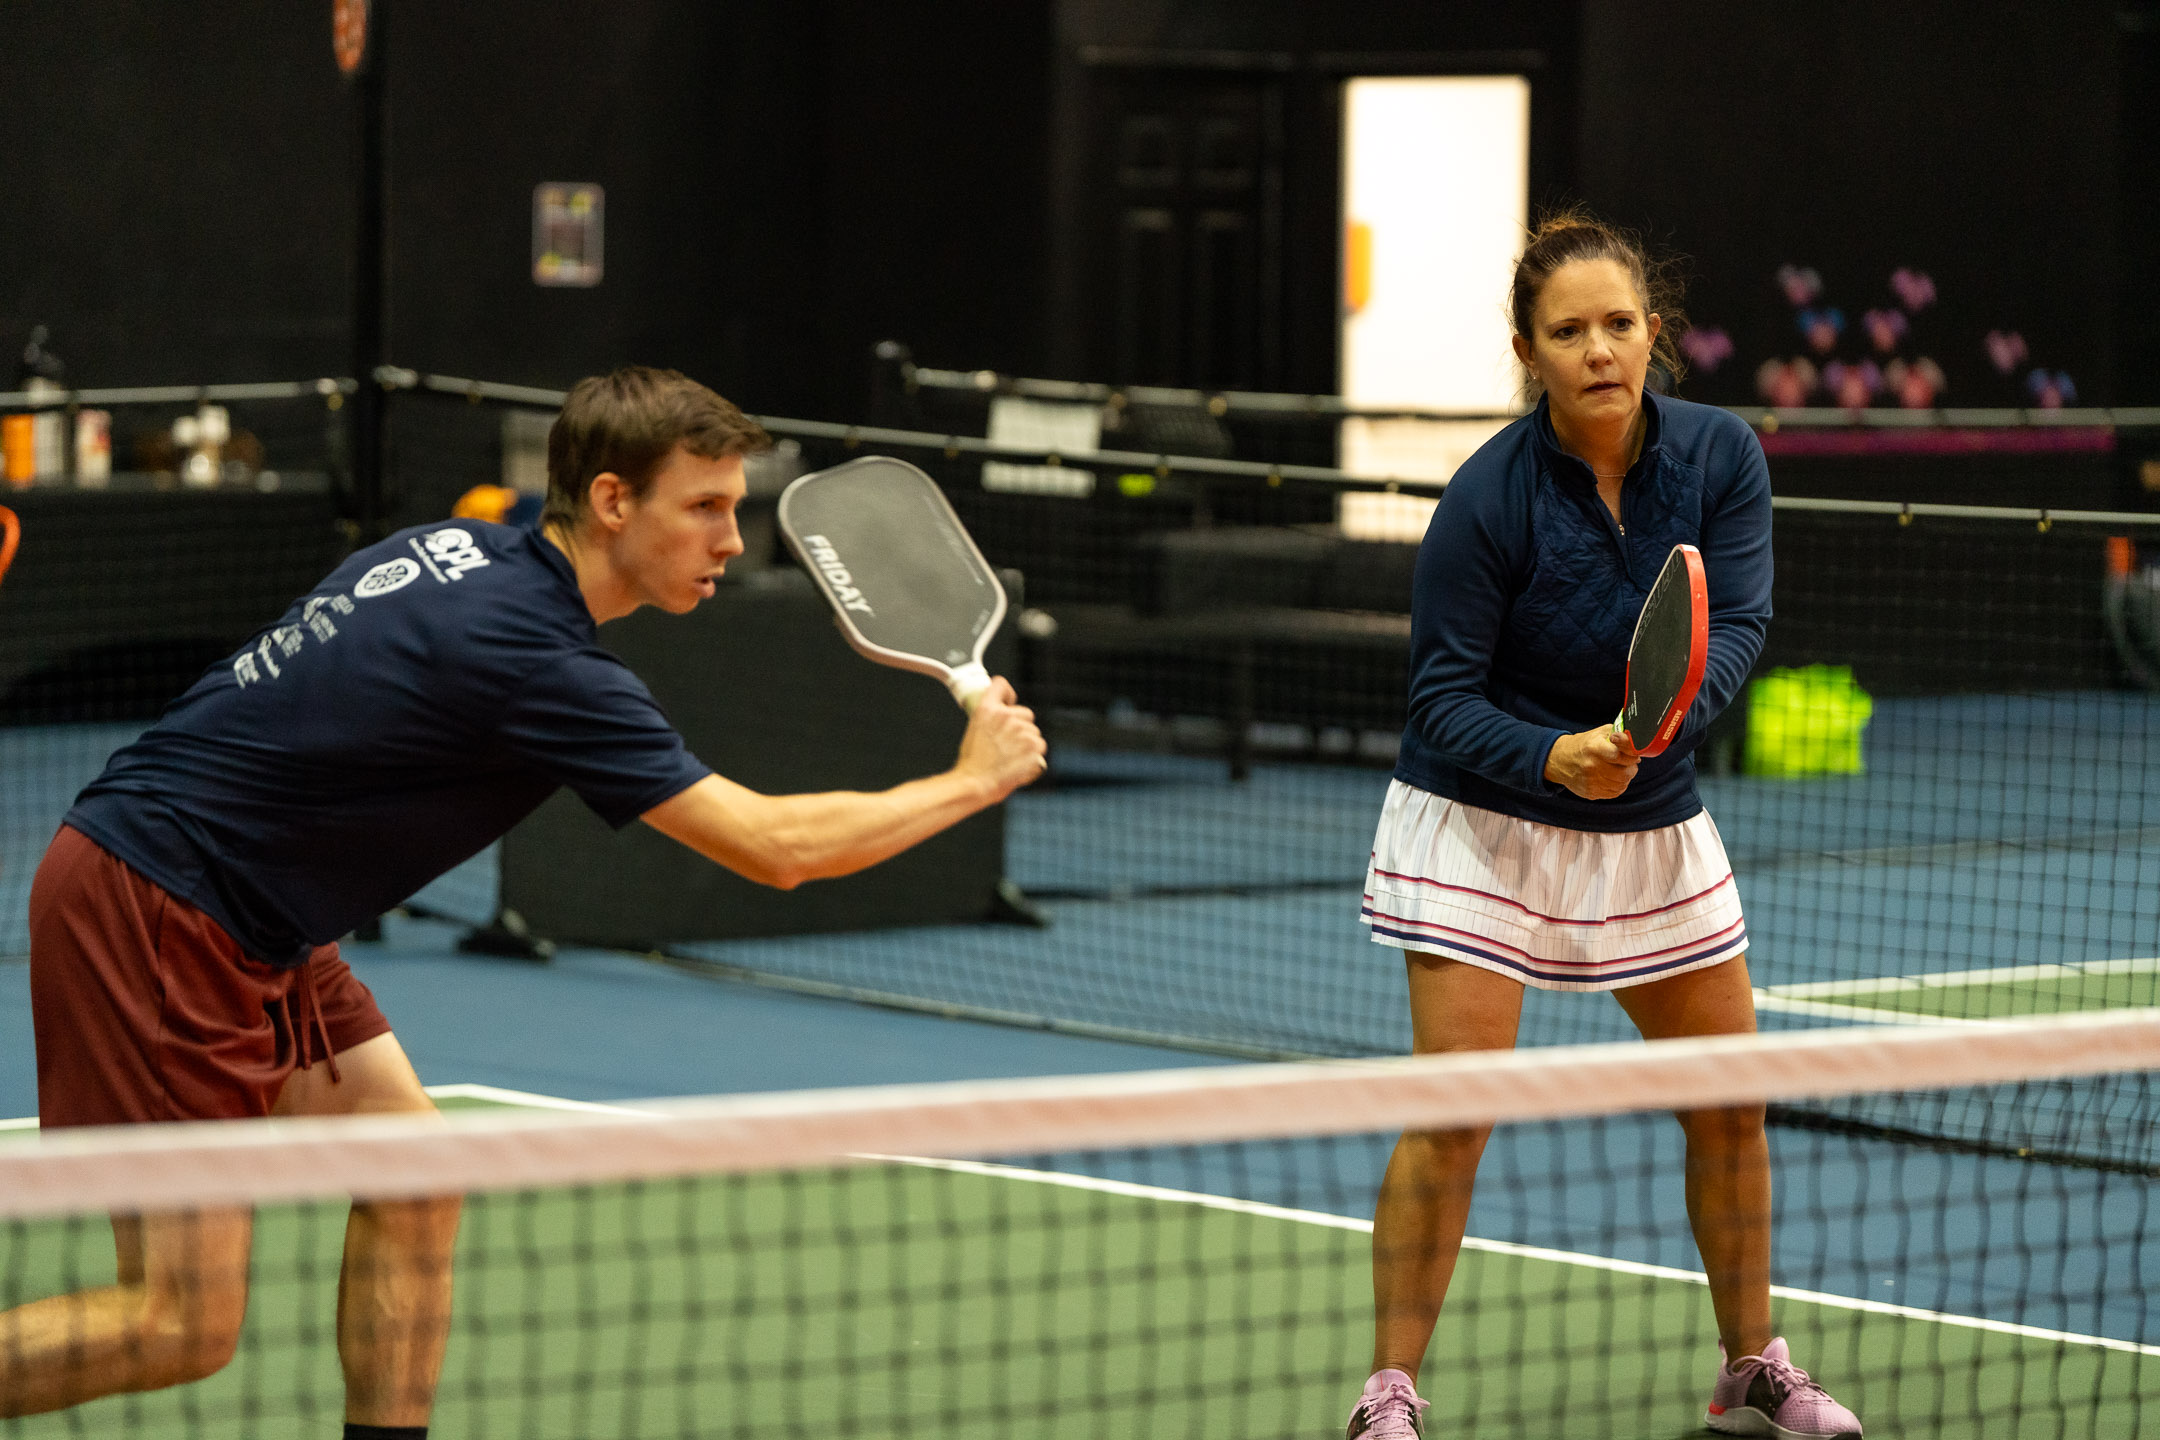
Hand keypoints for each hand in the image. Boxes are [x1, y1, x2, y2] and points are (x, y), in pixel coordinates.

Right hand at [956, 676, 1047, 799]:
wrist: (974, 782)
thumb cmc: (972, 763)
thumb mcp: (974, 730)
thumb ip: (990, 719)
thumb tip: (1000, 720)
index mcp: (987, 709)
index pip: (1001, 685)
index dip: (1008, 695)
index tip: (1009, 703)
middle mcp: (1005, 715)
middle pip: (1026, 713)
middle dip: (1021, 726)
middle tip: (1008, 744)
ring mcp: (1021, 730)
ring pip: (1034, 732)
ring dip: (1028, 743)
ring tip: (1012, 757)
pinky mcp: (1033, 746)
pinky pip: (1040, 746)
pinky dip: (1034, 756)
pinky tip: (1020, 763)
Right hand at [1544, 725, 1639, 799]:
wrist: (1560, 760)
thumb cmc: (1583, 745)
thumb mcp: (1599, 733)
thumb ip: (1619, 735)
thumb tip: (1637, 745)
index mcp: (1594, 748)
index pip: (1622, 754)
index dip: (1632, 753)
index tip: (1632, 752)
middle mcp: (1592, 766)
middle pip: (1625, 773)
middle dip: (1631, 767)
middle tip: (1627, 762)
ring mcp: (1591, 782)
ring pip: (1622, 784)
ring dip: (1625, 777)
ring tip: (1618, 769)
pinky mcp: (1591, 793)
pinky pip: (1615, 792)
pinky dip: (1618, 785)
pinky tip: (1612, 778)